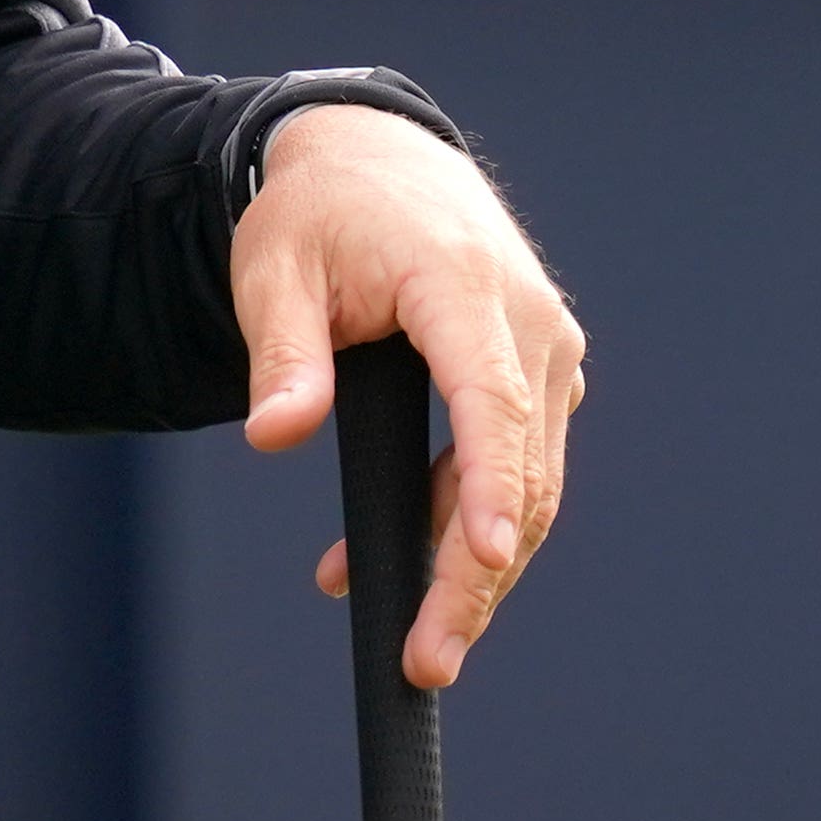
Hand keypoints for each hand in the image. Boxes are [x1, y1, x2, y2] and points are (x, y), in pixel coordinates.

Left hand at [231, 103, 586, 687]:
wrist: (378, 160)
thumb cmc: (320, 213)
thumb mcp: (274, 267)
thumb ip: (282, 355)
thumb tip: (275, 435)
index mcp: (463, 284)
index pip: (492, 402)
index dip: (489, 487)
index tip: (483, 559)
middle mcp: (529, 321)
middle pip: (522, 472)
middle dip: (477, 576)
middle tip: (426, 661)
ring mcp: (546, 351)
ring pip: (531, 486)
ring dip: (473, 569)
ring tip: (414, 642)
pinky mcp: (539, 376)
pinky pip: (518, 466)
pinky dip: (469, 525)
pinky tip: (398, 566)